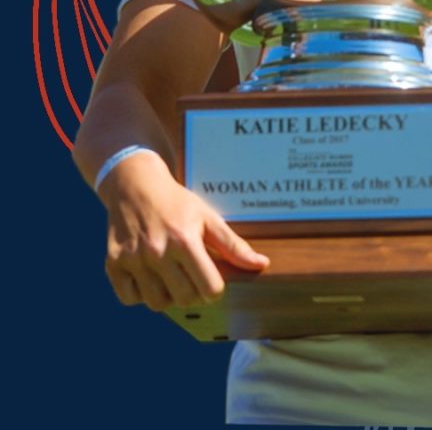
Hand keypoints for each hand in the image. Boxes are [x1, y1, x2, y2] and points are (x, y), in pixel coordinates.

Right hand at [100, 150, 268, 311]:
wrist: (134, 184)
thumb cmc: (177, 202)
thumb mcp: (207, 217)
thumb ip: (233, 245)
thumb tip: (261, 264)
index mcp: (185, 240)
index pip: (210, 290)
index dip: (214, 286)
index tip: (210, 274)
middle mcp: (157, 252)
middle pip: (185, 300)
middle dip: (192, 291)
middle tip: (189, 272)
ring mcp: (133, 259)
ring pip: (157, 304)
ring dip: (166, 294)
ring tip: (168, 273)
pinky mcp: (112, 264)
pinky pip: (130, 299)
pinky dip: (139, 293)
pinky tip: (147, 274)